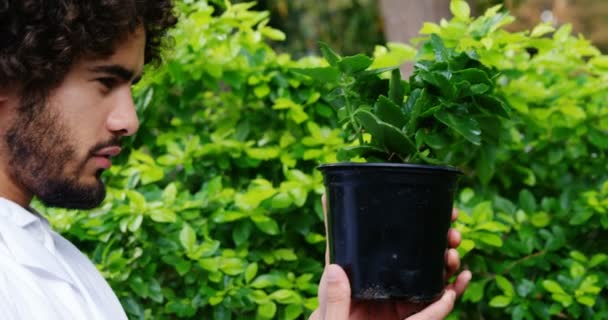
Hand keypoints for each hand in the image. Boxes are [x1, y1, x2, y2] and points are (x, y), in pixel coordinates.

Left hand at [310, 196, 470, 319]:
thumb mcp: (330, 318)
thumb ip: (333, 300)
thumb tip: (335, 269)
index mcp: (358, 279)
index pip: (371, 246)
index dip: (393, 225)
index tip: (416, 206)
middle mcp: (382, 287)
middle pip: (413, 258)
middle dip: (436, 242)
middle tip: (451, 234)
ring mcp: (399, 304)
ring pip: (429, 278)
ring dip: (446, 264)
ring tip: (453, 255)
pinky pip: (435, 308)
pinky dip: (451, 295)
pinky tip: (460, 283)